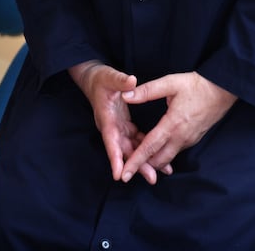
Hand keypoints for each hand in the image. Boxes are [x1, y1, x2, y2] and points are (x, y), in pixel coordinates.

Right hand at [68, 60, 164, 183]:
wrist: (95, 79)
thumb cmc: (101, 78)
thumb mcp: (109, 76)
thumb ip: (120, 80)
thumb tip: (131, 82)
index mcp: (106, 117)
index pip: (110, 139)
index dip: (114, 157)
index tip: (119, 174)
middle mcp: (111, 126)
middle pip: (123, 150)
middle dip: (136, 165)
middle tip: (152, 177)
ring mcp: (118, 127)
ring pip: (130, 148)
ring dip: (143, 160)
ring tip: (159, 172)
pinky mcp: (124, 125)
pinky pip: (135, 140)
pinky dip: (145, 148)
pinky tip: (157, 156)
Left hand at [120, 72, 236, 183]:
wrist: (223, 89)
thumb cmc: (197, 85)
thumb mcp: (171, 83)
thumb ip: (147, 91)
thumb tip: (126, 96)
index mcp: (173, 124)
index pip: (149, 147)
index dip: (135, 161)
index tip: (124, 175)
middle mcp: (181, 137)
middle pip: (158, 160)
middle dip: (142, 166)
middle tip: (127, 167)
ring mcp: (189, 140)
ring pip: (167, 158)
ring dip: (153, 161)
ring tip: (139, 159)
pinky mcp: (193, 139)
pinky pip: (175, 152)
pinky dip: (164, 154)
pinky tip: (156, 148)